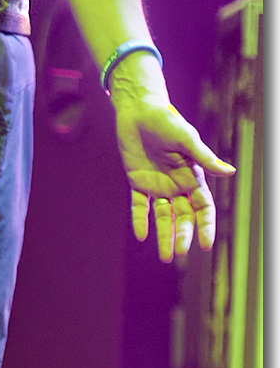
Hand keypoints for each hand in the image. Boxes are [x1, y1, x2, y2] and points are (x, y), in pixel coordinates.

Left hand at [112, 83, 233, 262]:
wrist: (139, 111)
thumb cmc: (167, 121)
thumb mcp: (187, 139)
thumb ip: (204, 158)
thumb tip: (230, 172)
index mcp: (193, 177)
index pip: (203, 207)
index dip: (205, 225)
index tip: (205, 244)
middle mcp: (177, 185)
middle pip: (183, 216)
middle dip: (183, 235)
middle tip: (180, 254)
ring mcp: (157, 185)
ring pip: (162, 216)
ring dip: (164, 235)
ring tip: (165, 256)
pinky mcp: (137, 181)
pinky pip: (139, 205)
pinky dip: (139, 220)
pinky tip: (141, 236)